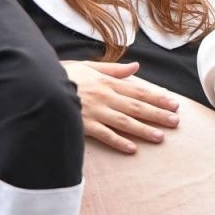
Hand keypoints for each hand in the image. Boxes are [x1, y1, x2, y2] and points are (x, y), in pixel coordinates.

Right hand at [62, 60, 180, 153]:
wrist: (39, 84)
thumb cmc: (64, 75)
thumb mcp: (89, 66)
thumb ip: (114, 69)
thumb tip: (135, 66)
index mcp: (107, 82)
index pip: (139, 91)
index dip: (158, 98)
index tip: (174, 104)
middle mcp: (105, 97)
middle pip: (136, 107)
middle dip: (157, 114)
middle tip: (175, 122)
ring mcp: (95, 111)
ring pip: (124, 122)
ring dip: (144, 130)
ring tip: (160, 137)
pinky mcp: (83, 124)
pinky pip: (104, 134)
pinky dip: (118, 141)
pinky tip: (132, 148)